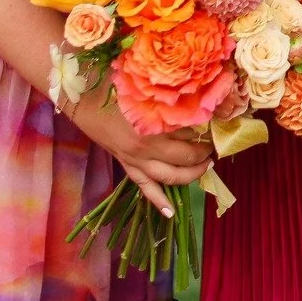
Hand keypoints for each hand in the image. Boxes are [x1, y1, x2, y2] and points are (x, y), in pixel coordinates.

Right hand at [71, 92, 212, 213]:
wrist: (84, 100)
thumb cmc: (115, 87)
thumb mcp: (147, 89)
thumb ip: (171, 98)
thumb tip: (198, 100)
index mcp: (154, 122)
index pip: (191, 130)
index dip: (207, 127)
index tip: (217, 123)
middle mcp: (148, 146)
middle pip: (185, 156)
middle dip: (203, 153)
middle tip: (213, 146)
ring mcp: (137, 160)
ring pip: (170, 176)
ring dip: (192, 174)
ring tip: (206, 166)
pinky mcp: (128, 167)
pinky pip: (146, 188)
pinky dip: (159, 201)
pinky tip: (172, 213)